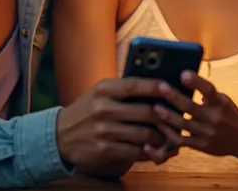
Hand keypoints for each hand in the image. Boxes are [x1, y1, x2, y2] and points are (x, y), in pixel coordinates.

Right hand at [56, 77, 176, 171]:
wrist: (59, 136)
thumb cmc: (87, 109)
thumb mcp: (100, 92)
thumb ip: (123, 89)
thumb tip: (156, 86)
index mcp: (104, 89)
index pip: (135, 85)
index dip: (156, 87)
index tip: (172, 87)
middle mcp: (104, 108)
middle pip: (145, 111)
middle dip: (165, 115)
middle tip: (178, 116)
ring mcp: (104, 130)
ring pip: (144, 134)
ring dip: (161, 136)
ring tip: (170, 135)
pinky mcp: (105, 150)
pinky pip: (135, 151)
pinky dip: (149, 151)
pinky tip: (155, 148)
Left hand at [151, 71, 237, 158]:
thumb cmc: (230, 114)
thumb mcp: (223, 100)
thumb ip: (207, 93)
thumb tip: (186, 80)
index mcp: (220, 103)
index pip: (208, 90)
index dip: (196, 82)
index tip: (183, 74)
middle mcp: (214, 118)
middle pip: (190, 107)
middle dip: (174, 97)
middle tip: (160, 87)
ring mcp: (206, 133)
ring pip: (183, 124)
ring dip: (168, 116)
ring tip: (155, 107)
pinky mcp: (201, 146)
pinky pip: (182, 140)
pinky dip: (169, 133)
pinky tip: (160, 126)